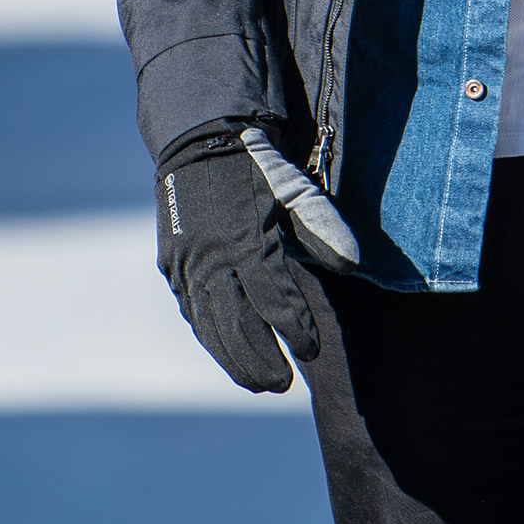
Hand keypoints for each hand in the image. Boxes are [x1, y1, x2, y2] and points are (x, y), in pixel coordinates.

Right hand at [156, 126, 363, 392]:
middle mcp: (211, 258)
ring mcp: (186, 264)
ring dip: (233, 359)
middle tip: (282, 384)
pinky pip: (191, 311)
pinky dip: (210, 337)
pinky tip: (227, 353)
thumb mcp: (295, 187)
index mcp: (246, 241)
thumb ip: (322, 226)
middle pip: (236, 325)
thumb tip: (351, 265)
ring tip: (259, 382)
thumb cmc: (257, 165)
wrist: (200, 139)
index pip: (274, 300)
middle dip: (260, 360)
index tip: (311, 350)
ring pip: (209, 326)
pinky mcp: (172, 264)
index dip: (294, 329)